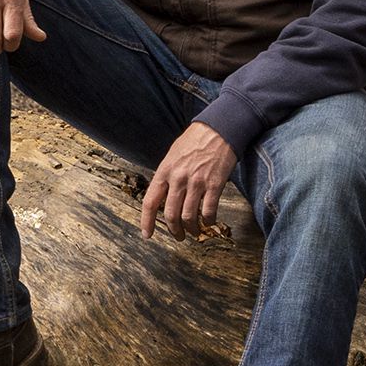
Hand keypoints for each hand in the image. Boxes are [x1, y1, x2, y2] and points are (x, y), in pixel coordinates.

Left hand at [140, 123, 236, 238]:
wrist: (218, 129)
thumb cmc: (194, 141)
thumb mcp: (172, 155)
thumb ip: (166, 176)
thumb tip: (163, 196)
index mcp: (164, 171)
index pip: (150, 202)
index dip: (146, 221)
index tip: (147, 234)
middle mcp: (178, 179)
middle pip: (170, 214)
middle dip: (174, 230)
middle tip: (178, 236)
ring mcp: (197, 183)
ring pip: (189, 217)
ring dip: (191, 229)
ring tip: (194, 232)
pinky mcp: (215, 185)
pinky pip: (209, 211)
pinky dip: (208, 221)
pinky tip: (209, 222)